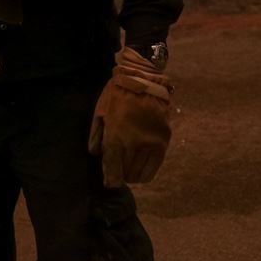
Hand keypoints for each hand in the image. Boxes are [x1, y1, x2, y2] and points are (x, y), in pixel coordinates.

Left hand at [88, 47, 171, 187]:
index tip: (110, 182)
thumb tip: (97, 155)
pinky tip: (141, 165)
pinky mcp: (163, 141)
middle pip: (127, 174)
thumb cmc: (116, 94)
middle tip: (118, 169)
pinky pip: (155, 166)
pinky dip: (147, 171)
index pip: (113, 172)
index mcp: (116, 138)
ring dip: (133, 174)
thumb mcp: (99, 112)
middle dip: (121, 175)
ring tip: (129, 167)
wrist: (143, 78)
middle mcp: (135, 144)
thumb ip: (96, 137)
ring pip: (141, 173)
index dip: (111, 181)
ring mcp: (151, 143)